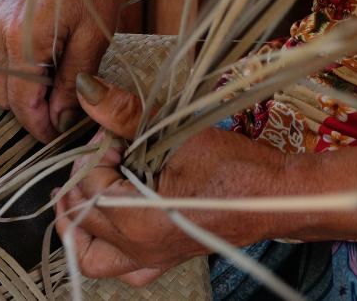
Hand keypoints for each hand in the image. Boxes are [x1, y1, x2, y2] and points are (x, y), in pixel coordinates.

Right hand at [0, 0, 128, 142]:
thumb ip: (73, 82)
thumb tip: (62, 118)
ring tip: (51, 94)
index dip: (40, 127)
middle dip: (28, 112)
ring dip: (17, 93)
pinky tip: (40, 67)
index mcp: (21, 40)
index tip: (58, 137)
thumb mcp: (94, 38)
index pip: (21, 104)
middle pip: (1, 95)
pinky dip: (12, 70)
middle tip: (60, 118)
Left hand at [54, 74, 285, 285]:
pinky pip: (121, 268)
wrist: (279, 195)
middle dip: (83, 179)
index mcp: (139, 222)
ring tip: (79, 193)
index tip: (114, 136)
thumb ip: (124, 114)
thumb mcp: (174, 134)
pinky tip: (105, 224)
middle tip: (102, 155)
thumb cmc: (237, 169)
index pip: (88, 187)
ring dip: (77, 224)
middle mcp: (140, 248)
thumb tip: (88, 90)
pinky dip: (104, 247)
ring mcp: (152, 258)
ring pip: (90, 255)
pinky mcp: (164, 258)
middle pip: (81, 218)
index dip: (94, 154)